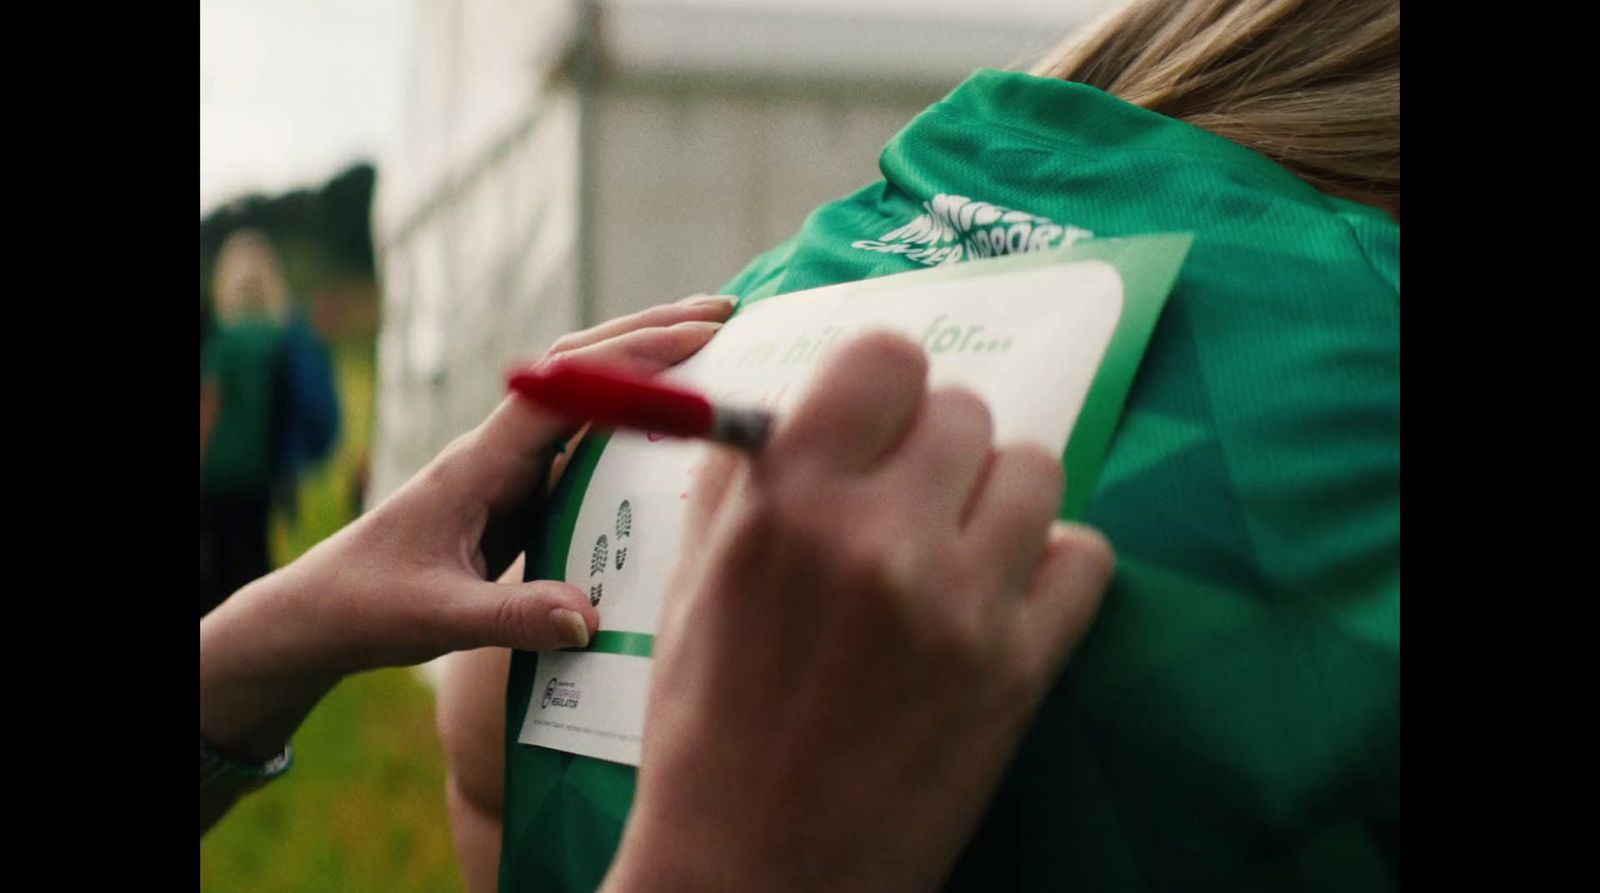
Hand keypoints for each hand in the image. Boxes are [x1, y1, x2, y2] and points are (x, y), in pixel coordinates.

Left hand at [200, 294, 735, 768]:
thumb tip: (590, 617)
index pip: (567, 388)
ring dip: (645, 360)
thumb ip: (512, 617)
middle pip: (581, 367)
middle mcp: (499, 448)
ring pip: (585, 393)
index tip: (702, 337)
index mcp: (481, 461)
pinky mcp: (518, 489)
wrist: (321, 612)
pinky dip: (632, 409)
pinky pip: (584, 435)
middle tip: (728, 311)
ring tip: (714, 341)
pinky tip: (670, 414)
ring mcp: (510, 464)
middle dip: (652, 332)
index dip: (635, 358)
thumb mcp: (438, 620)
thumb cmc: (370, 607)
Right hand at [605, 332, 1113, 892]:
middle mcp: (880, 540)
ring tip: (957, 547)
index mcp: (787, 505)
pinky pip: (1085, 557)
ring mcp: (961, 606)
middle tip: (909, 500)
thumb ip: (743, 479)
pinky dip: (1051, 568)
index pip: (886, 357)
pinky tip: (1000, 599)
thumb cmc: (708, 730)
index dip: (881, 384)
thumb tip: (794, 403)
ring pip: (1036, 469)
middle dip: (934, 446)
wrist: (759, 875)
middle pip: (965, 411)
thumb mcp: (690, 587)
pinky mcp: (1021, 671)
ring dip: (997, 497)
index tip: (876, 420)